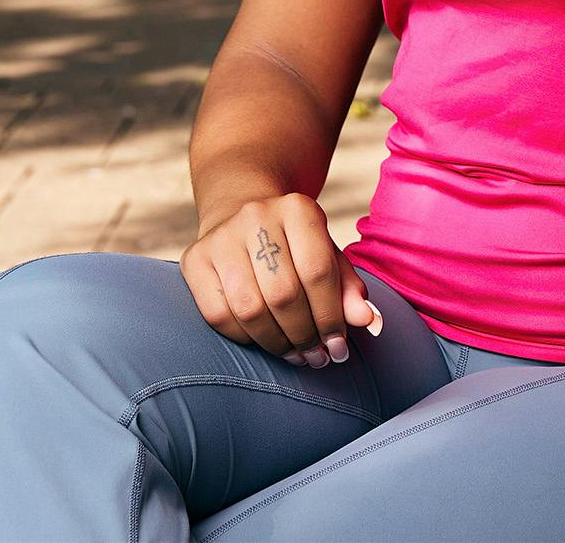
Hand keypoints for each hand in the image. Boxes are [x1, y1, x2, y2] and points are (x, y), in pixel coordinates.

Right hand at [181, 193, 382, 366]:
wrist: (242, 215)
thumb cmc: (295, 245)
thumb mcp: (327, 255)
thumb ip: (348, 288)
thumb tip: (370, 322)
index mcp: (298, 207)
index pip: (318, 271)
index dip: (331, 317)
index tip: (340, 347)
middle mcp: (256, 216)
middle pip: (284, 294)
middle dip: (305, 335)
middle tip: (317, 357)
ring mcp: (221, 237)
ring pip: (250, 308)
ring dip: (276, 343)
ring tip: (295, 356)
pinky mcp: (194, 259)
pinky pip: (218, 315)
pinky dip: (245, 338)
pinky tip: (263, 342)